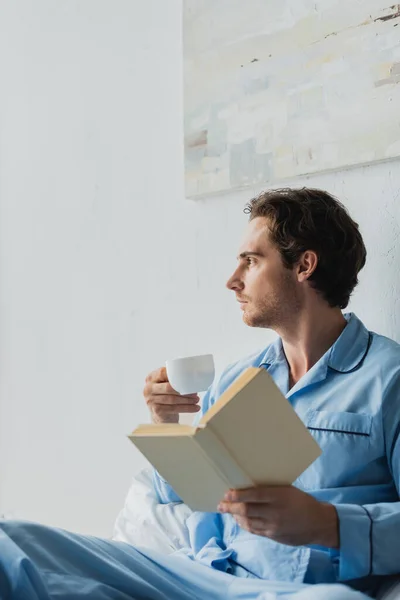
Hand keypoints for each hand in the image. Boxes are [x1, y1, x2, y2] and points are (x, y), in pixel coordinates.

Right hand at [144, 367, 200, 423]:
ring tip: (197, 400)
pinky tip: (195, 408)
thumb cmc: (166, 395)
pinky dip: (186, 408)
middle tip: (195, 393)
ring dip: (187, 400)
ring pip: (172, 399)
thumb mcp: (166, 384)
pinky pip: (174, 409)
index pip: (162, 373)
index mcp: (151, 377)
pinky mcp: (156, 410)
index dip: (175, 374)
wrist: (160, 413)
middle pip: (168, 388)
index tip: (188, 378)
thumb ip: (173, 379)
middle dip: (183, 390)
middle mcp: (148, 388)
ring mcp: (151, 400)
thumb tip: (193, 377)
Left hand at [218, 485, 338, 548]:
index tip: (227, 493)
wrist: (318, 523)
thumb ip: (271, 490)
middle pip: (247, 510)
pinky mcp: (274, 536)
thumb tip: (250, 487)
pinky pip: (255, 530)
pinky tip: (239, 520)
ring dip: (235, 517)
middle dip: (231, 507)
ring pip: (248, 522)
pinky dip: (244, 525)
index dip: (238, 495)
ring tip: (227, 511)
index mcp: (279, 496)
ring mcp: (274, 526)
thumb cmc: (302, 501)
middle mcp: (275, 512)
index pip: (254, 495)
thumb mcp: (288, 490)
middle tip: (221, 504)